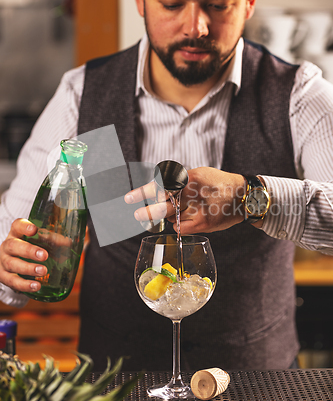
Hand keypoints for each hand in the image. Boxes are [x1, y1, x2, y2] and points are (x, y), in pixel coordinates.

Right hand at [0, 219, 47, 293]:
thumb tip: (68, 243)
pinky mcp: (3, 276)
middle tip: (44, 255)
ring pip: (12, 264)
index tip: (34, 229)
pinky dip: (24, 284)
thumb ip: (54, 241)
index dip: (24, 227)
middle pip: (13, 245)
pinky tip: (36, 285)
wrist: (13, 265)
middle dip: (29, 251)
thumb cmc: (30, 249)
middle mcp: (7, 246)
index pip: (17, 226)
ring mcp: (3, 261)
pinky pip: (12, 281)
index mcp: (17, 234)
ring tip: (43, 271)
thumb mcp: (40, 242)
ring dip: (28, 268)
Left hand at [125, 167, 245, 233]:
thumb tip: (157, 189)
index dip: (143, 192)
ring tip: (175, 211)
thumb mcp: (198, 174)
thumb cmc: (217, 183)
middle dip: (148, 212)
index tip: (128, 198)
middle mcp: (193, 193)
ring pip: (171, 216)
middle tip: (138, 215)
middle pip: (163, 205)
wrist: (243, 196)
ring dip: (168, 215)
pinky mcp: (203, 223)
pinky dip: (178, 223)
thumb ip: (179, 180)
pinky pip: (181, 226)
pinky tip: (184, 218)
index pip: (162, 184)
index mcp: (190, 177)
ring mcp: (198, 209)